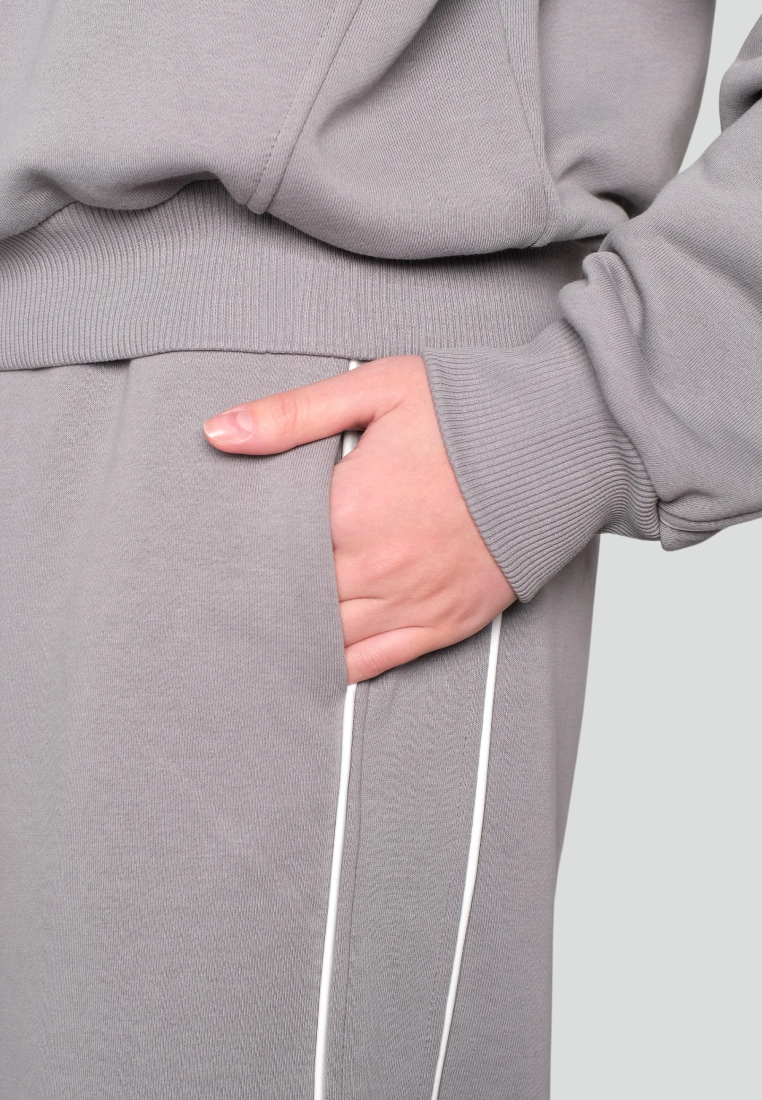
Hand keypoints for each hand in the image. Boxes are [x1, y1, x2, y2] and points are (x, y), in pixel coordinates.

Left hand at [204, 355, 515, 682]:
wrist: (556, 444)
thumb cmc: (469, 413)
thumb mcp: (377, 391)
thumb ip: (293, 415)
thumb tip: (218, 432)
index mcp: (350, 509)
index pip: (268, 548)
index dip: (243, 552)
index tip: (218, 553)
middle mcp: (375, 567)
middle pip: (292, 599)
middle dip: (261, 597)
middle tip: (227, 598)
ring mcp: (411, 601)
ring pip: (327, 638)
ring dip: (294, 634)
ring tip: (262, 630)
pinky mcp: (444, 622)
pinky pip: (376, 662)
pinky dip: (341, 664)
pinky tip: (316, 657)